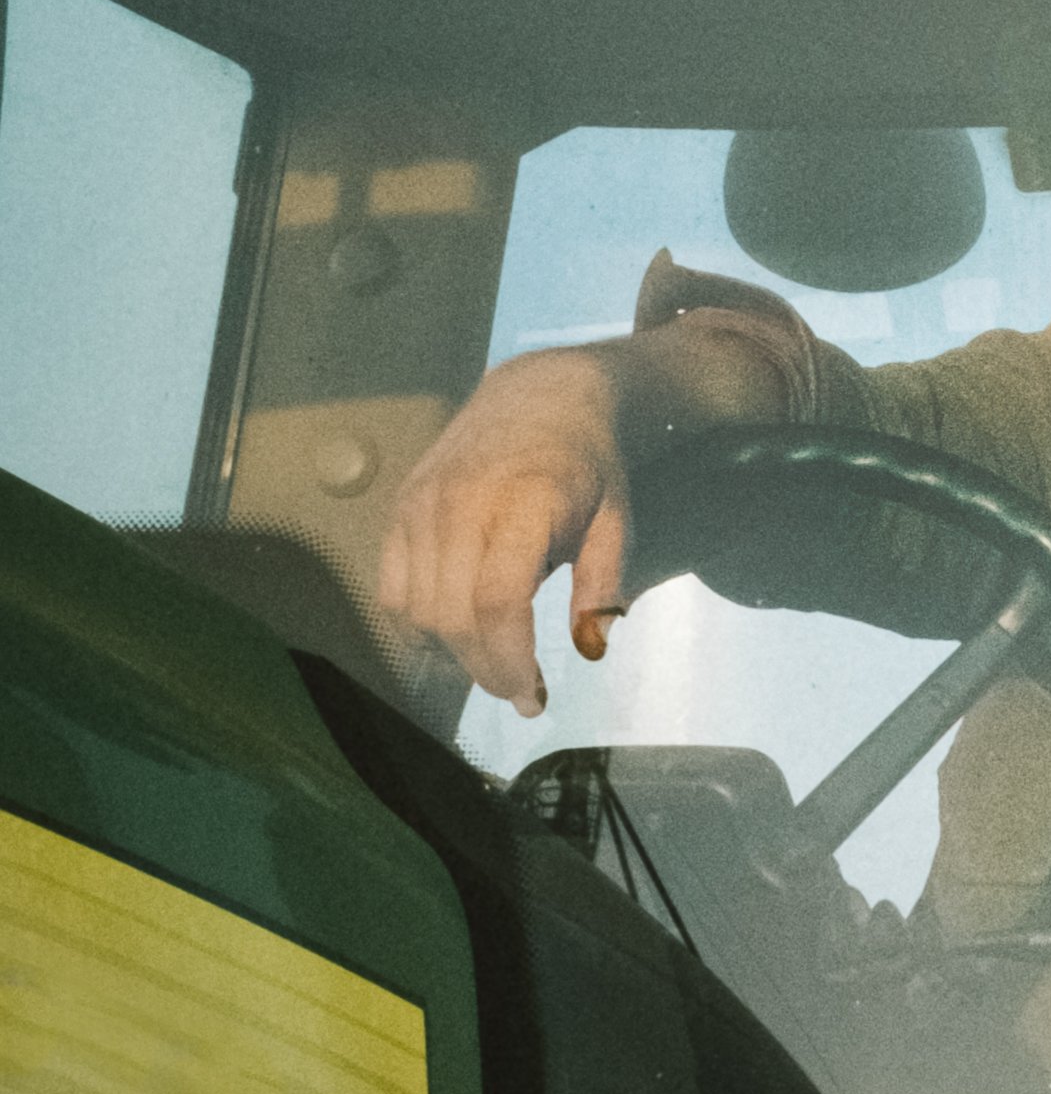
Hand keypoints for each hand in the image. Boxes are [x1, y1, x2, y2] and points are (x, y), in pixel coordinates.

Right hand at [378, 349, 629, 713]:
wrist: (542, 394)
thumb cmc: (588, 463)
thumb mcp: (616, 519)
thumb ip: (602, 584)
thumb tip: (589, 648)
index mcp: (522, 503)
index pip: (496, 601)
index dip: (509, 662)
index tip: (533, 698)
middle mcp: (461, 503)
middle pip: (452, 615)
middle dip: (484, 669)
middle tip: (519, 689)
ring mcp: (422, 503)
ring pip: (417, 609)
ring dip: (452, 653)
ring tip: (492, 660)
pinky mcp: (400, 507)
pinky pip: (391, 587)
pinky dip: (415, 623)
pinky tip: (452, 634)